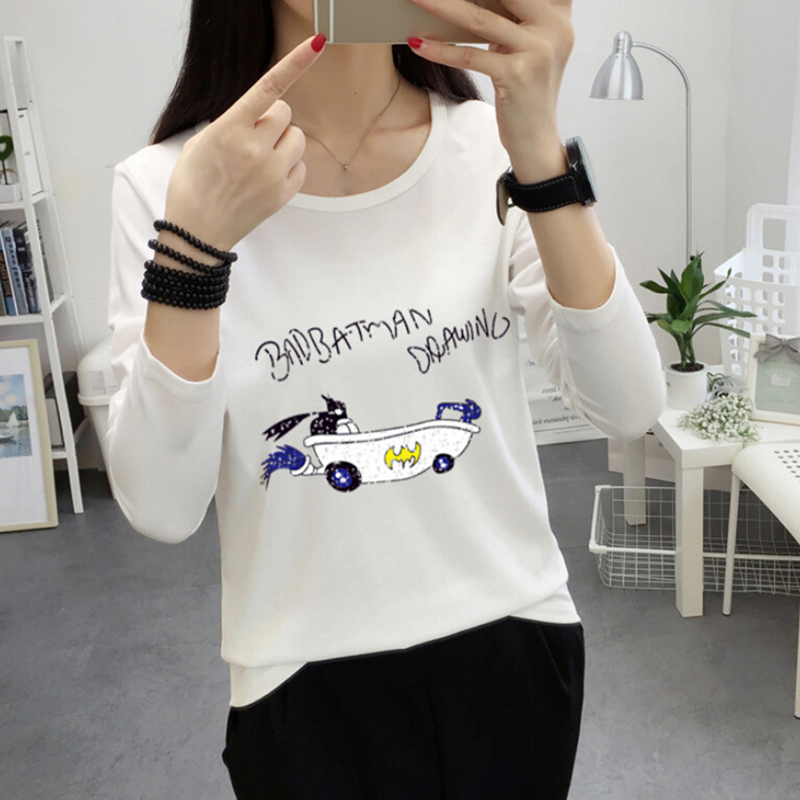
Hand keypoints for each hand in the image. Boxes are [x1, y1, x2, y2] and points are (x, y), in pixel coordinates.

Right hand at [165, 34, 326, 250]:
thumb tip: (258, 116)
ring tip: (260, 160)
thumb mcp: (201, 143)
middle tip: (253, 139)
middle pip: (285, 113)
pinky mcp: (284, 194)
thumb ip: (232, 123)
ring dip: (283, 142)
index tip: (318, 43)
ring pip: (297, 138)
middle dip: (273, 121)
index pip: (268, 88)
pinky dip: (288, 167)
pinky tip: (267, 178)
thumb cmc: (193, 185)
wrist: (197, 232)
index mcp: (230, 129)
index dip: (295, 62)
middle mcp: (255, 148)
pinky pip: (301, 166)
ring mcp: (272, 173)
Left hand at [406, 0, 573, 158]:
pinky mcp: (518, 75)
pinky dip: (441, 49)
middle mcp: (554, 27)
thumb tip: (467, 0)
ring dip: (441, 6)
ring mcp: (538, 50)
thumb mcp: (526, 46)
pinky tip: (419, 43)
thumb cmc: (526, 93)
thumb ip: (512, 17)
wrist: (536, 140)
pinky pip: (471, 55)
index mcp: (558, 14)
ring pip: (479, 19)